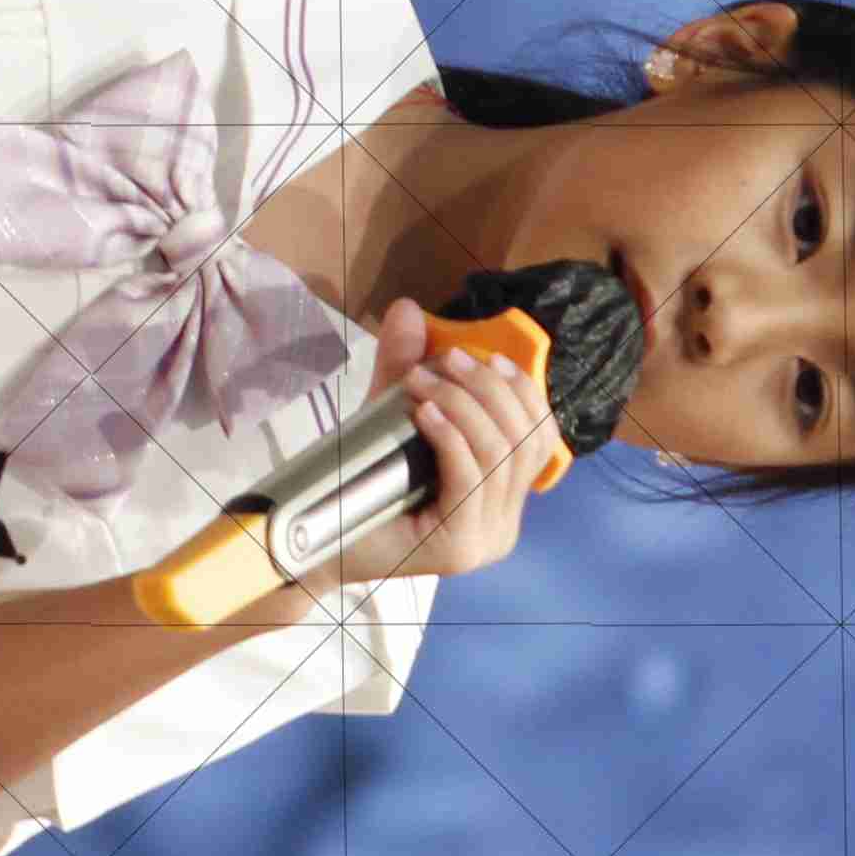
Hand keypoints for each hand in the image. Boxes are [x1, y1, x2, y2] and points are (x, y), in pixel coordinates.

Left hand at [306, 296, 569, 590]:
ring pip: (498, 455)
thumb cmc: (358, 484)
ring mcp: (486, 539)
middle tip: (446, 359)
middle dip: (487, 390)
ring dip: (462, 405)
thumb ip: (406, 368)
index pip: (540, 438)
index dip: (523, 392)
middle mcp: (504, 523)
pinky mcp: (459, 547)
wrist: (314, 542)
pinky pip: (469, 478)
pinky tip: (426, 413)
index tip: (490, 357)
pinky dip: (451, 436)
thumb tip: (409, 308)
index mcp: (502, 497)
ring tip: (421, 380)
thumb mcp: (390, 416)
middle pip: (524, 441)